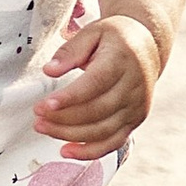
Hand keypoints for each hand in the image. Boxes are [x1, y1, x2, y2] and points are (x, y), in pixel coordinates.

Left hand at [34, 13, 161, 156]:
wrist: (148, 46)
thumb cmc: (115, 38)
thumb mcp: (93, 33)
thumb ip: (70, 51)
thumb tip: (49, 71)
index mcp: (122, 59)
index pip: (95, 83)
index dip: (69, 98)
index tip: (44, 105)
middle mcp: (133, 85)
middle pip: (97, 111)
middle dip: (63, 119)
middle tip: (37, 118)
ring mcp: (136, 106)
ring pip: (102, 131)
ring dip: (70, 135)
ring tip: (44, 129)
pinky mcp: (136, 121)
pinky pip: (113, 143)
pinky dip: (89, 152)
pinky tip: (67, 150)